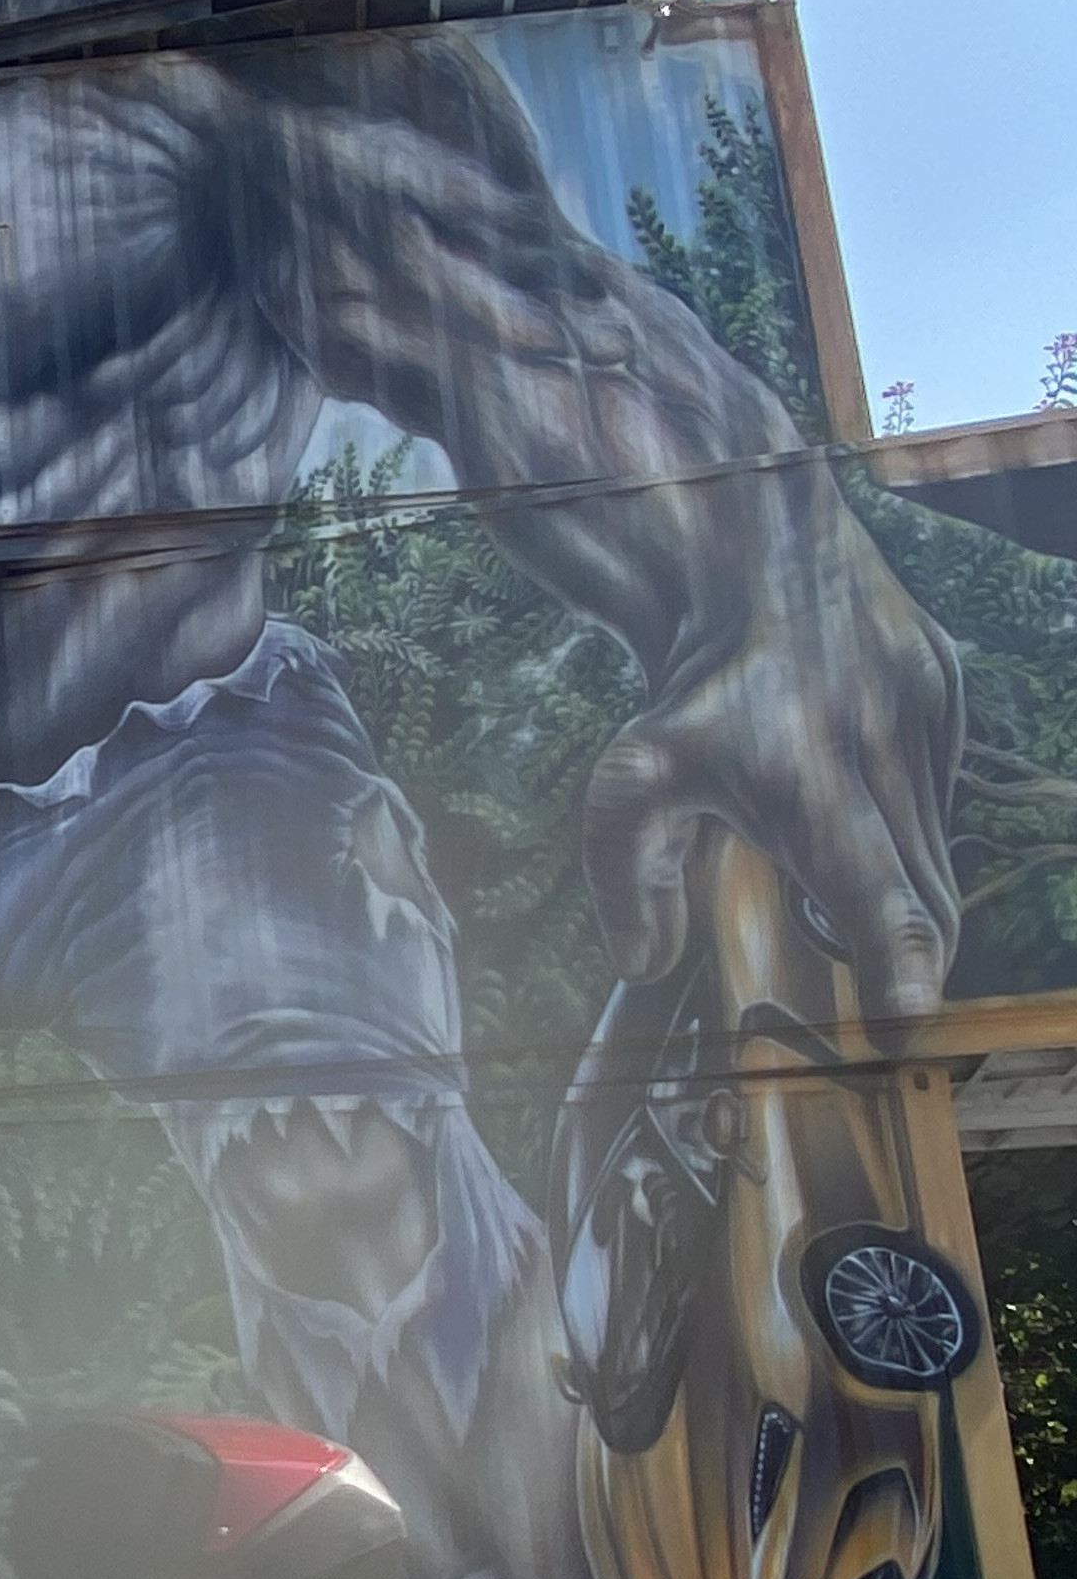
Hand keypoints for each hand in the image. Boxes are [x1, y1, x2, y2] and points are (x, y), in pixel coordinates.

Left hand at [585, 525, 960, 1020]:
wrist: (742, 554)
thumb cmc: (684, 690)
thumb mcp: (630, 783)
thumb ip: (630, 883)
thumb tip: (645, 965)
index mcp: (808, 786)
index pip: (881, 899)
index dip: (899, 969)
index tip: (905, 1024)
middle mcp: (880, 751)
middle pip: (929, 902)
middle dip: (908, 957)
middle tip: (877, 990)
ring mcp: (926, 716)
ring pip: (940, 851)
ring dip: (902, 883)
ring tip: (830, 843)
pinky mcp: (948, 691)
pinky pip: (941, 794)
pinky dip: (905, 821)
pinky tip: (847, 784)